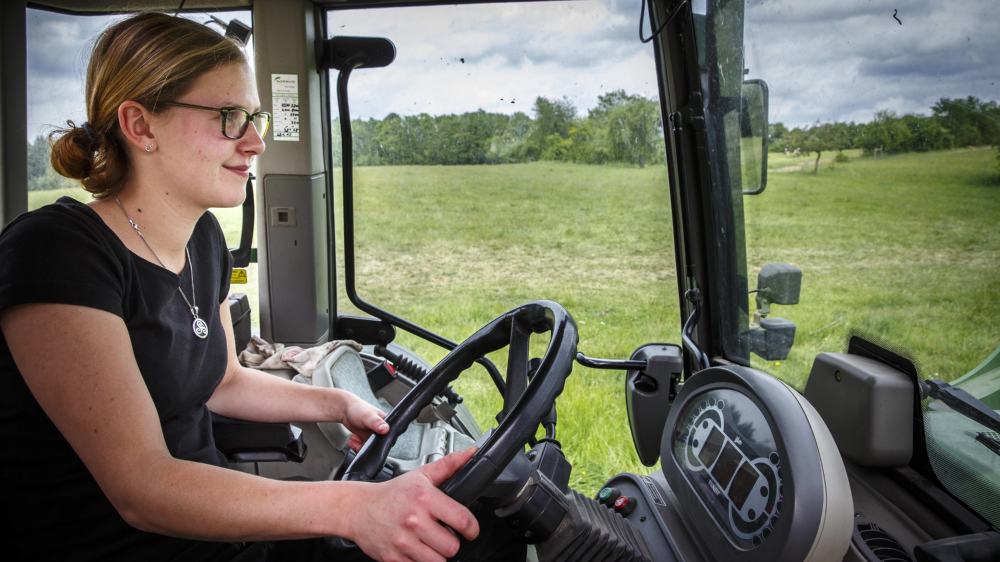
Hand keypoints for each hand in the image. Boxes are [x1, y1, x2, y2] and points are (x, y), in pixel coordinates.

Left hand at [341, 393, 389, 450]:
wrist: (345, 410)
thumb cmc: (359, 409)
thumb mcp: (368, 416)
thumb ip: (377, 422)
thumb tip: (386, 429)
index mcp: (387, 425)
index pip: (388, 439)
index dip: (379, 444)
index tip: (370, 440)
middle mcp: (381, 432)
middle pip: (377, 447)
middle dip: (367, 445)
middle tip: (359, 440)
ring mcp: (373, 436)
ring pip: (369, 449)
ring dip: (359, 445)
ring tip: (354, 438)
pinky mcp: (366, 439)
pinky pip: (362, 448)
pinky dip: (355, 445)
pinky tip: (353, 439)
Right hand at [350, 448, 479, 561]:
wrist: (358, 509)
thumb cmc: (392, 493)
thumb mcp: (420, 475)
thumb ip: (449, 465)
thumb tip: (470, 454)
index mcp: (424, 498)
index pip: (462, 520)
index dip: (472, 528)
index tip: (470, 530)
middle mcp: (414, 521)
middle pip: (452, 546)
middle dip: (451, 541)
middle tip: (444, 535)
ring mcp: (403, 542)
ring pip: (438, 561)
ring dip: (438, 554)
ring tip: (431, 543)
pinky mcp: (393, 558)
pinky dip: (421, 561)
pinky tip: (417, 549)